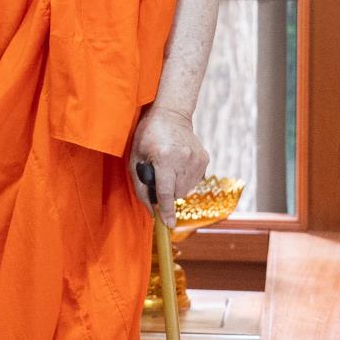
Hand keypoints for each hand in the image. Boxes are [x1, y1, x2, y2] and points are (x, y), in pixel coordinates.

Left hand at [128, 107, 209, 226]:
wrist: (171, 115)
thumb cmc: (148, 136)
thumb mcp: (135, 159)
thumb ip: (141, 187)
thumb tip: (152, 211)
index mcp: (164, 158)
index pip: (166, 192)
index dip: (166, 210)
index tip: (169, 225)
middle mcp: (184, 159)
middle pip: (176, 193)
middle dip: (166, 192)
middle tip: (159, 174)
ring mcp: (197, 159)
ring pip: (185, 189)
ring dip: (175, 185)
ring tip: (168, 166)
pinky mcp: (204, 159)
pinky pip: (193, 181)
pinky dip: (184, 178)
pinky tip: (178, 164)